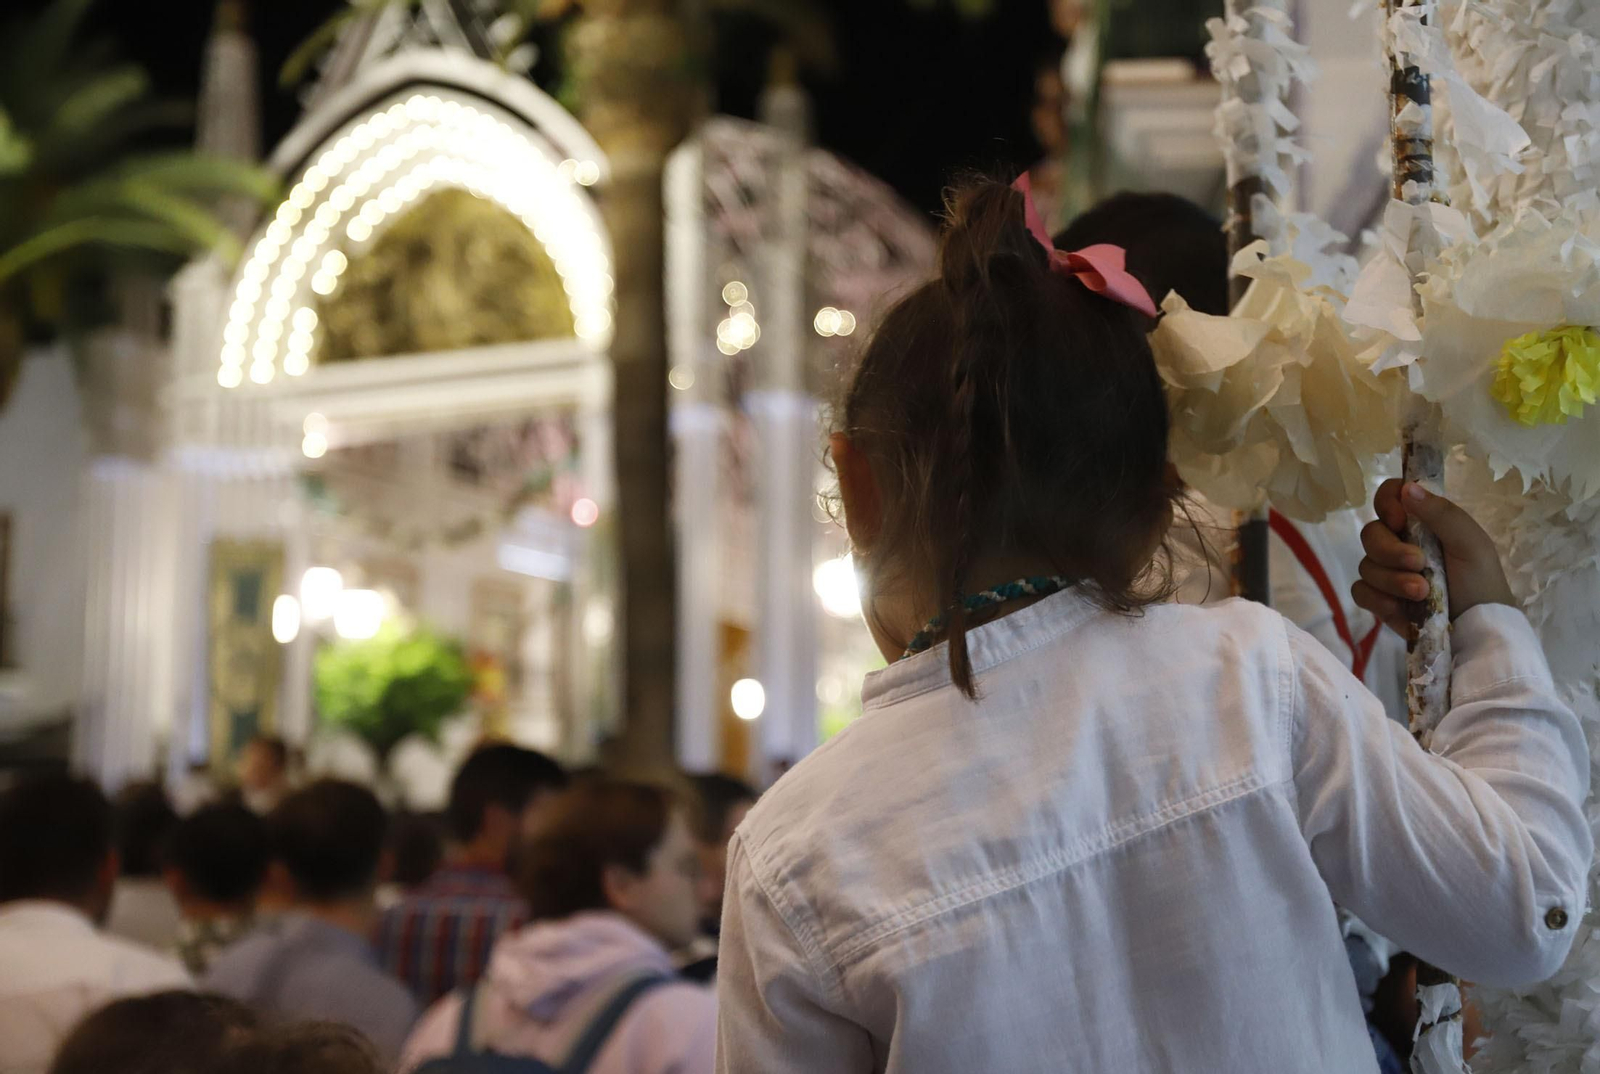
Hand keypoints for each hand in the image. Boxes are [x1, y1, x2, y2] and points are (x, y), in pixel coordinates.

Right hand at [1351, 479, 1514, 635]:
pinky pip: (1360, 591)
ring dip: (1393, 579)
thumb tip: (1407, 488)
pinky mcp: (1379, 599)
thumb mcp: (1471, 542)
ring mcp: (1387, 572)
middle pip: (1370, 533)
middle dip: (1391, 551)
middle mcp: (1399, 543)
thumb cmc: (1480, 580)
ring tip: (1421, 593)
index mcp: (1421, 522)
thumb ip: (1442, 513)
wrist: (1479, 628)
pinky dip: (1378, 598)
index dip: (1386, 503)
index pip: (1389, 496)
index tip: (1399, 520)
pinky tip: (1400, 607)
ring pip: (1366, 565)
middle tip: (1419, 563)